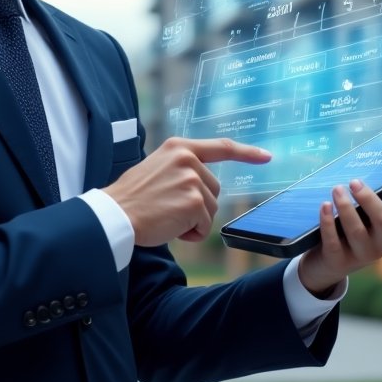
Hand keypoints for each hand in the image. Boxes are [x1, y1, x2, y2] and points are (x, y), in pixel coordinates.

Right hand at [104, 137, 271, 246]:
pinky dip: (190, 234)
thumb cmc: (132, 198)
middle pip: (214, 189)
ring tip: (165, 217)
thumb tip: (203, 183)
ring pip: (210, 209)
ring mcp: (192, 180)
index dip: (246, 153)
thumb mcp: (156, 168)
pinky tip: (169, 227)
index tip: (267, 156)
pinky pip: (204, 226)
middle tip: (167, 208)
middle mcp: (188, 159)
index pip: (221, 147)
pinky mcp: (194, 202)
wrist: (114, 215)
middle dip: (197, 205)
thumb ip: (181, 168)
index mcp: (178, 148)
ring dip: (192, 221)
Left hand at [298, 168, 381, 295]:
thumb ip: (369, 197)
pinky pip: (334, 241)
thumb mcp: (363, 215)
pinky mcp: (340, 261)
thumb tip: (370, 164)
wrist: (327, 265)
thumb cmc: (347, 230)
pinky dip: (327, 223)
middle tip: (354, 182)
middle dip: (369, 199)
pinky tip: (324, 207)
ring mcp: (362, 254)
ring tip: (336, 190)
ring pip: (356, 231)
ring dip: (345, 208)